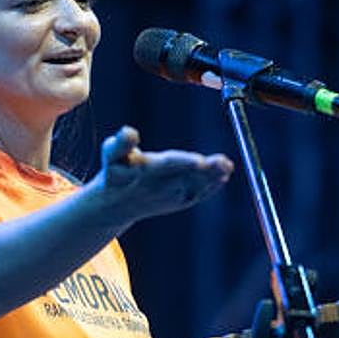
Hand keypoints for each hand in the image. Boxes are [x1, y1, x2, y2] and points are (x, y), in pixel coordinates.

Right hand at [97, 126, 233, 221]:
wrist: (116, 206)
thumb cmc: (114, 173)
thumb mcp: (110, 155)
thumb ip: (121, 143)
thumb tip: (128, 131)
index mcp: (145, 172)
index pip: (167, 165)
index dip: (183, 162)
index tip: (198, 160)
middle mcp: (161, 186)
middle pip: (187, 176)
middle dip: (207, 170)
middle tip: (225, 163)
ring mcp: (172, 196)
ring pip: (196, 186)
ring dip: (213, 177)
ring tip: (228, 167)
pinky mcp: (179, 201)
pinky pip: (198, 194)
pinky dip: (212, 186)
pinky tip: (224, 176)